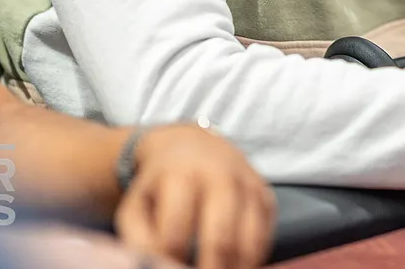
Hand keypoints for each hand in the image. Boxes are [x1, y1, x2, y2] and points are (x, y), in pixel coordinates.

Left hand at [114, 123, 275, 268]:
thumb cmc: (161, 185)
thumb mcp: (138, 204)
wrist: (193, 146)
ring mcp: (248, 184)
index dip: (169, 261)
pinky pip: (266, 235)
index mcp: (180, 177)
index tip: (166, 268)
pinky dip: (253, 257)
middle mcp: (220, 176)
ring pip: (250, 239)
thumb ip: (139, 239)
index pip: (174, 234)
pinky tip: (235, 265)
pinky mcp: (265, 194)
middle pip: (220, 238)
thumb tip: (157, 266)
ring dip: (235, 267)